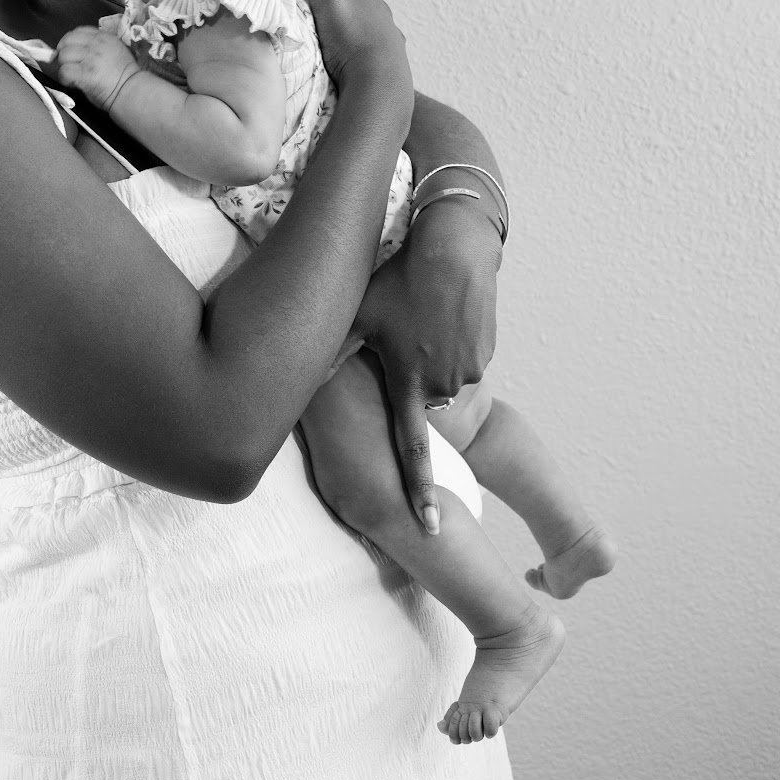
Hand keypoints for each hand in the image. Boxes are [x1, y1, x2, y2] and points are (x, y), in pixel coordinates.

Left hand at [53, 25, 140, 111]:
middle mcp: (96, 45)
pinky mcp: (85, 73)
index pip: (78, 31)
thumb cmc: (124, 76)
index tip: (70, 51)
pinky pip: (64, 71)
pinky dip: (64, 78)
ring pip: (63, 56)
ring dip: (64, 66)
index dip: (69, 41)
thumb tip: (78, 50)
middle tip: (68, 64)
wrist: (132, 91)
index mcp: (104, 37)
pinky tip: (72, 83)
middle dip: (64, 53)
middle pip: (67, 41)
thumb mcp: (115, 51)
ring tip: (72, 75)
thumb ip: (98, 46)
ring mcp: (90, 58)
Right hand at [270, 0, 407, 93]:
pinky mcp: (382, 54)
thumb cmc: (353, 38)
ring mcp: (381, 30)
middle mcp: (374, 5)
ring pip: (360, 12)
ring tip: (325, 12)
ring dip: (344, 9)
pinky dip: (352, 35)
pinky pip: (364, 39)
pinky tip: (345, 44)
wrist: (380, 85)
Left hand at [348, 196, 500, 531]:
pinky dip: (447, 346)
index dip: (419, 492)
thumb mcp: (359, 313)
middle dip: (408, 379)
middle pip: (421, 401)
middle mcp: (443, 385)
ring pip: (440, 380)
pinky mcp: (486, 355)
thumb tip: (294, 377)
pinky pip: (460, 362)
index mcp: (410, 382)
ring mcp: (469, 370)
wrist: (456, 250)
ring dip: (427, 360)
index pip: (414, 449)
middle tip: (403, 337)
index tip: (430, 530)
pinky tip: (439, 315)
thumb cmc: (398, 279)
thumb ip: (332, 352)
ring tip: (419, 320)